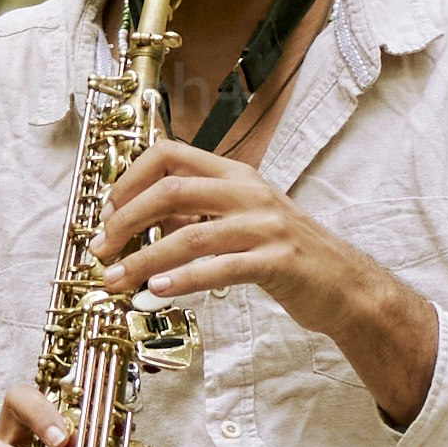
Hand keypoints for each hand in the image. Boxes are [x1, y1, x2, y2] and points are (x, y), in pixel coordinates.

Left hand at [99, 137, 436, 418]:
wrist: (345, 285)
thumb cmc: (288, 254)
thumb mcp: (241, 220)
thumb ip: (197, 214)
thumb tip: (142, 218)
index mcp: (236, 175)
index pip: (169, 155)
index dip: (129, 179)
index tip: (108, 211)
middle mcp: (249, 193)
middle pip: (171, 190)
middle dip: (125, 220)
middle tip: (102, 250)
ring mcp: (265, 226)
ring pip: (188, 235)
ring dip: (142, 261)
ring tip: (116, 281)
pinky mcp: (277, 262)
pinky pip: (219, 268)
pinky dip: (183, 280)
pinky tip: (158, 291)